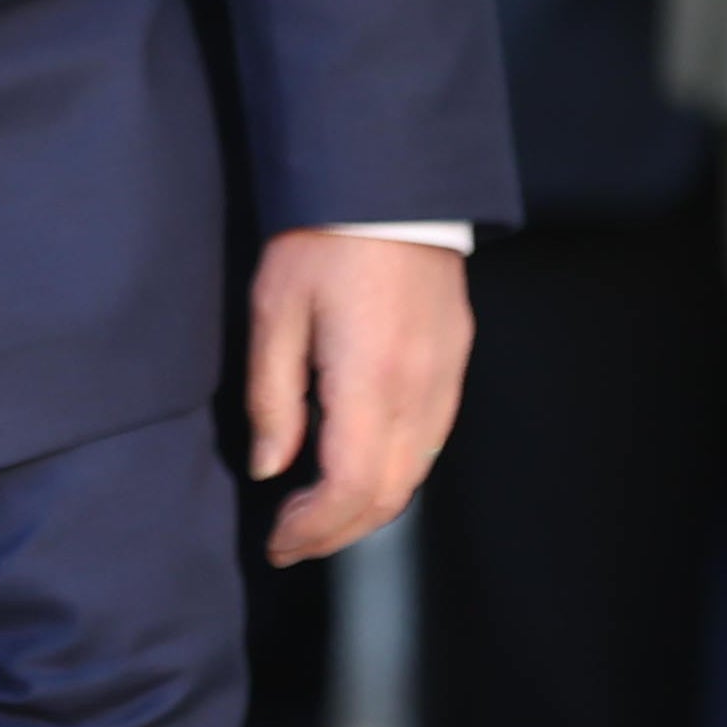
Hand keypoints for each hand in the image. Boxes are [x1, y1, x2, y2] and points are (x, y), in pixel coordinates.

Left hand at [245, 230, 471, 568]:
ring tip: (318, 514)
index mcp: (370, 383)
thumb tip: (270, 466)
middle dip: (338, 532)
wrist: (390, 185)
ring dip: (367, 508)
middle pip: (387, 495)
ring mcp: (446, 380)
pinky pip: (431, 442)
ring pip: (415, 475)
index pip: (348, 488)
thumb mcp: (274, 311)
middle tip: (292, 541)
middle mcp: (419, 393)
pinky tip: (359, 466)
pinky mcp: (456, 364)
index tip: (277, 541)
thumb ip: (273, 397)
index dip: (312, 529)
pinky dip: (394, 472)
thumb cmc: (323, 239)